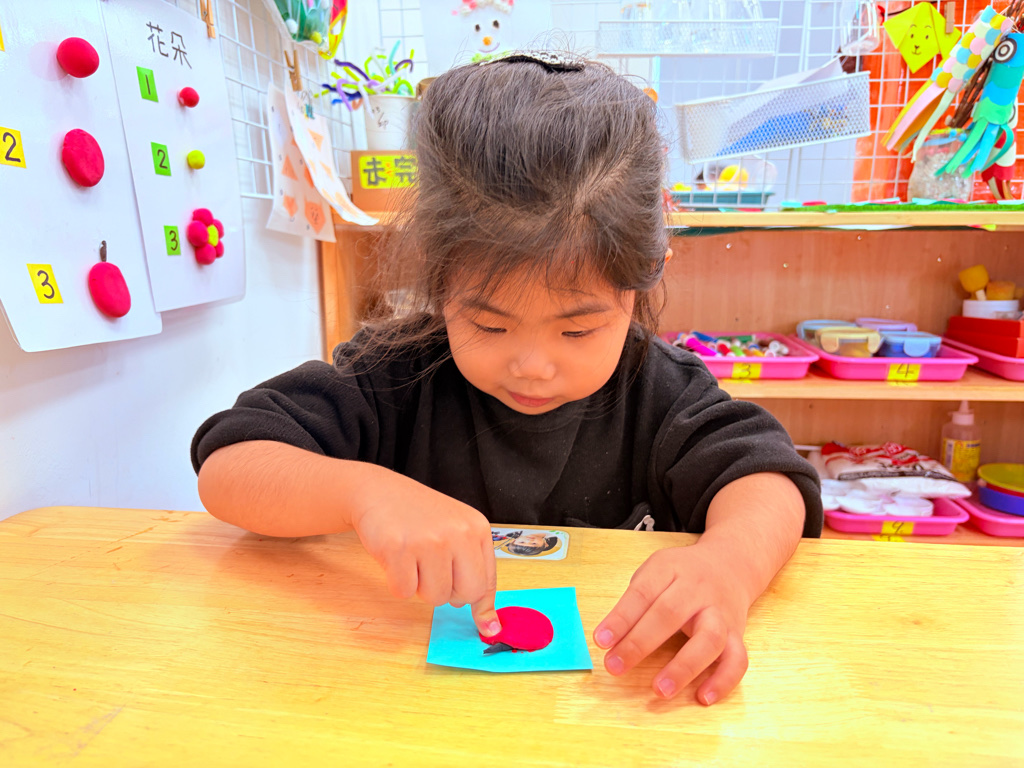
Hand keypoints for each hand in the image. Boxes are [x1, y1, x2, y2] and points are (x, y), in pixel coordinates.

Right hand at [352, 469, 500, 636]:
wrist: (379, 492)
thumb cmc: (419, 517)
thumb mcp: (456, 534)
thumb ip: (474, 573)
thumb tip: (490, 629)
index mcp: (477, 528)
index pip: (486, 581)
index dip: (481, 606)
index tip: (487, 629)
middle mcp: (458, 532)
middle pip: (465, 595)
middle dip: (447, 593)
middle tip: (432, 572)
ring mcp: (429, 540)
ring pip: (434, 597)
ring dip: (420, 587)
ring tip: (413, 558)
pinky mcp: (399, 548)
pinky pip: (404, 592)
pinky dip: (397, 583)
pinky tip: (396, 558)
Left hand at [593, 542, 751, 704]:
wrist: (728, 565)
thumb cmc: (681, 575)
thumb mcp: (653, 574)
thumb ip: (633, 604)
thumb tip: (609, 641)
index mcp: (670, 570)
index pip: (642, 593)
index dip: (620, 618)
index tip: (601, 641)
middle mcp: (697, 590)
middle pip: (670, 613)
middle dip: (640, 643)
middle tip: (615, 667)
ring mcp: (720, 613)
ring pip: (709, 639)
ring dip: (684, 667)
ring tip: (660, 690)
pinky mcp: (737, 635)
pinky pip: (737, 660)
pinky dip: (723, 681)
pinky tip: (703, 697)